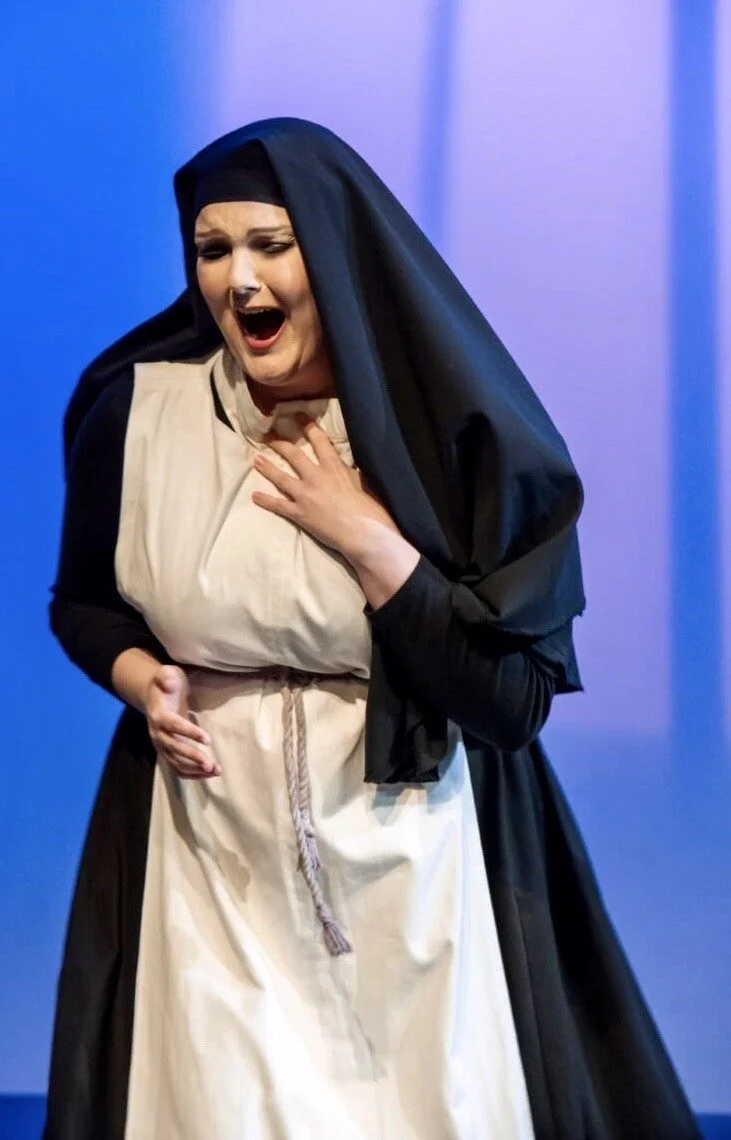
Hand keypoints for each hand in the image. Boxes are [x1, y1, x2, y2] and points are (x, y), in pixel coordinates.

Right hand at [144, 665, 219, 779]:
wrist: (154, 696)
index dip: (189, 732)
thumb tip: (169, 681)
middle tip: (211, 764)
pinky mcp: (167, 752)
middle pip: (174, 748)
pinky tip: (208, 774)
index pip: (174, 726)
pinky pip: (177, 767)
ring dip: (195, 768)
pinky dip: (191, 773)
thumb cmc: (165, 684)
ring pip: (176, 761)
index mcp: (158, 716)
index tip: (207, 739)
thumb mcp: (166, 674)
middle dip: (193, 756)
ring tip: (215, 770)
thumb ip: (167, 677)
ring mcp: (161, 745)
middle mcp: (157, 734)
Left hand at [251, 416, 400, 559]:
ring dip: (267, 468)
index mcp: (334, 466)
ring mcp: (305, 495)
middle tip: (269, 437)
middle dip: (280, 444)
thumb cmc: (370, 508)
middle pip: (294, 455)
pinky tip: (255, 496)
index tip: (297, 415)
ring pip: (281, 478)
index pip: (318, 440)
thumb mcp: (362, 481)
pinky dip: (266, 501)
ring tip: (256, 460)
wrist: (365, 533)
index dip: (307, 425)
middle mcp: (316, 477)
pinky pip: (279, 505)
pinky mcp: (300, 514)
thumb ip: (348, 472)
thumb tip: (343, 466)